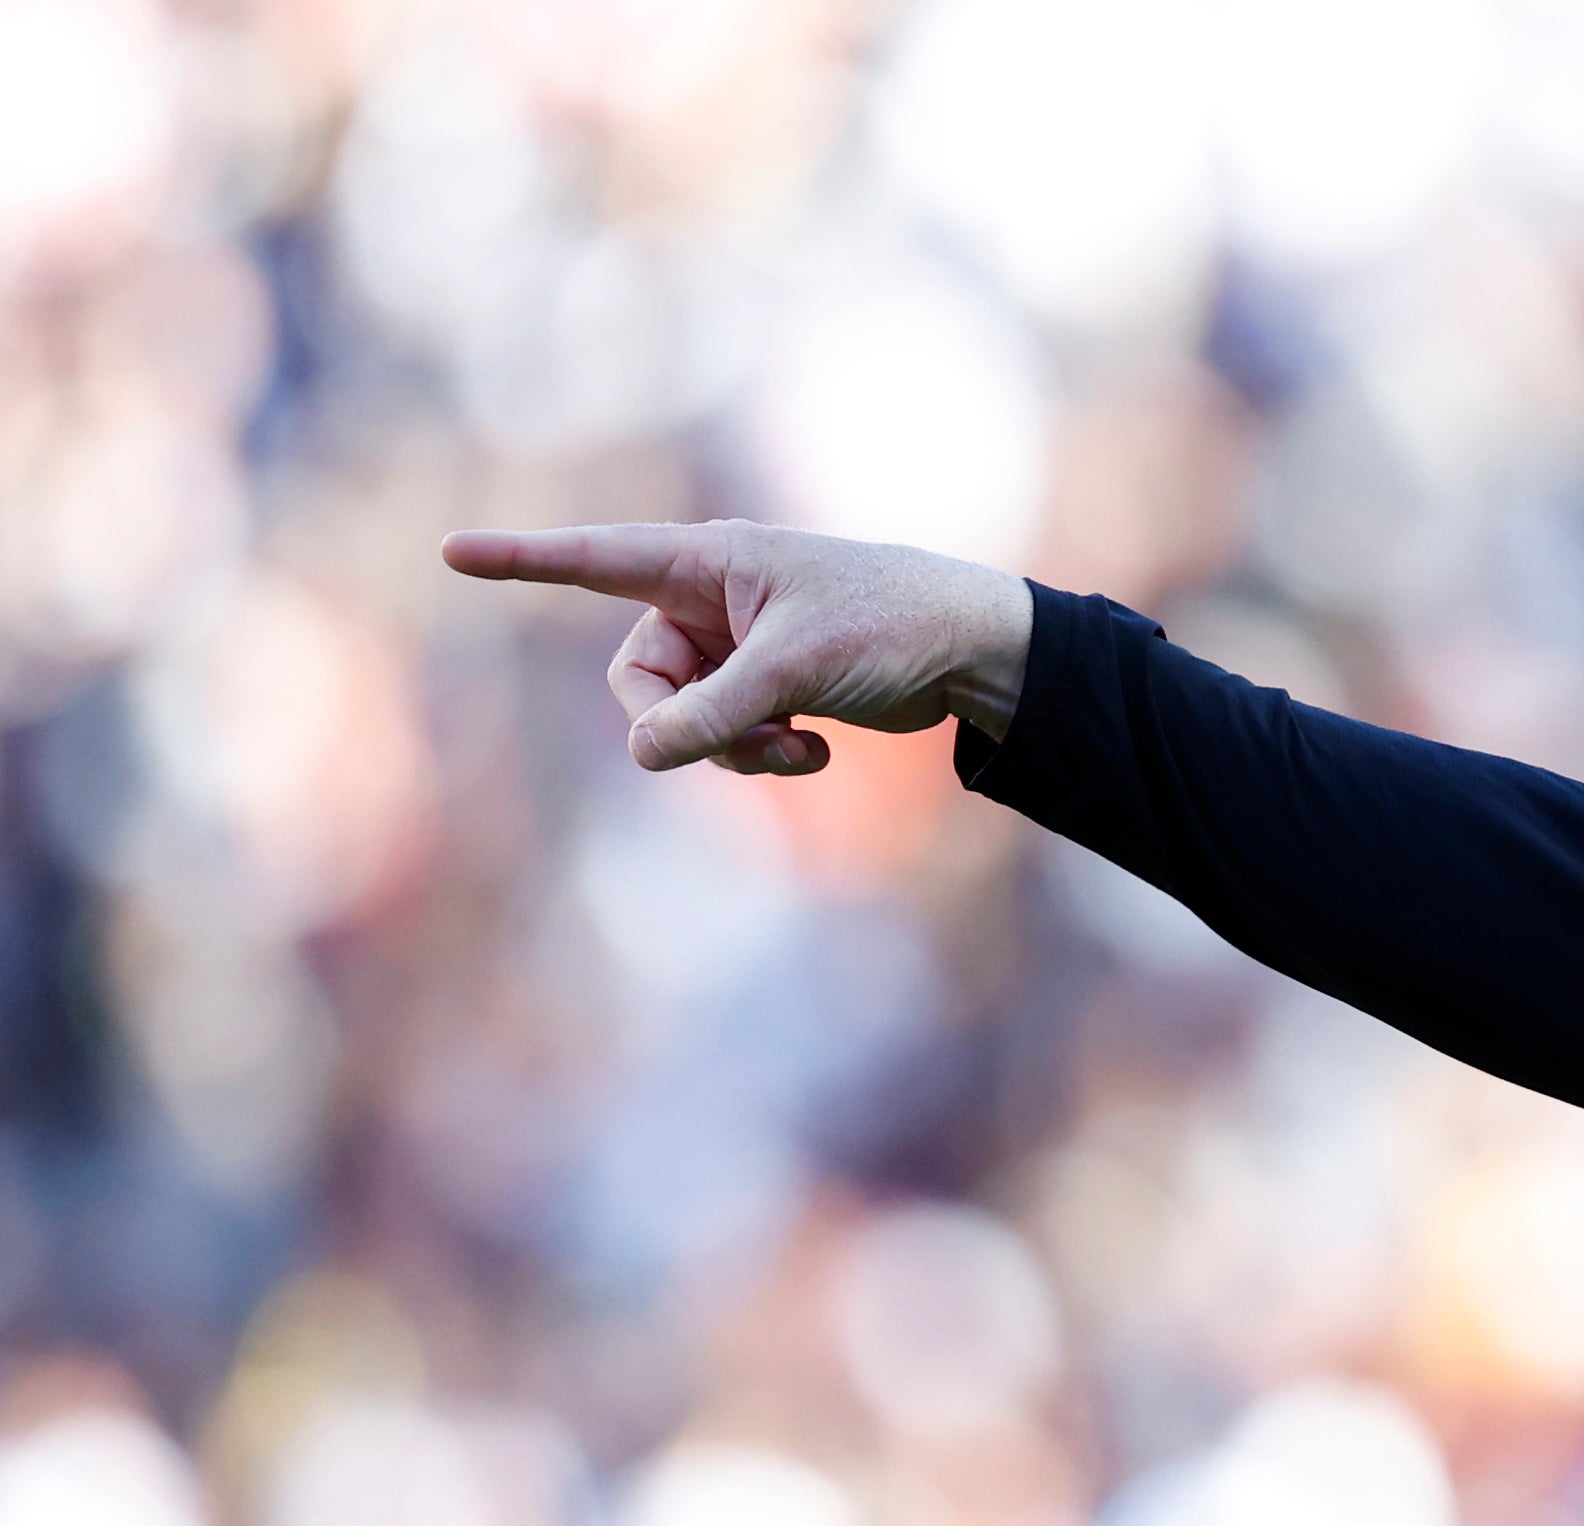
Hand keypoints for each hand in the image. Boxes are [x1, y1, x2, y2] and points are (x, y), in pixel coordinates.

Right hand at [440, 520, 1035, 774]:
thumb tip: (642, 754)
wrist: (969, 650)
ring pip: (682, 721)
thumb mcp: (792, 670)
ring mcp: (734, 648)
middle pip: (637, 680)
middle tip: (750, 737)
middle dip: (681, 724)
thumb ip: (711, 713)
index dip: (522, 559)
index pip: (595, 558)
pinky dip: (765, 754)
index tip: (452, 551)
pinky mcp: (764, 688)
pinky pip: (726, 738)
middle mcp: (709, 600)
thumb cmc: (887, 627)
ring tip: (801, 745)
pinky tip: (820, 753)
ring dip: (734, 750)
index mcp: (708, 561)